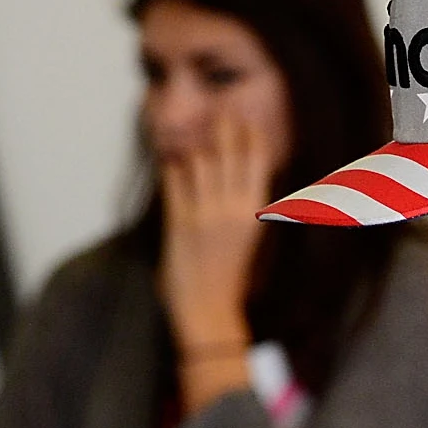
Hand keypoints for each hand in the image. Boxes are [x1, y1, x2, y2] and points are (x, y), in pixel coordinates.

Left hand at [160, 113, 277, 410]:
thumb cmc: (235, 288)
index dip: (252, 139)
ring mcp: (204, 214)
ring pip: (199, 162)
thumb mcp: (255, 249)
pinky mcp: (179, 223)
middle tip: (220, 111)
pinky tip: (168, 156)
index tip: (248, 121)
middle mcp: (231, 208)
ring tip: (191, 127)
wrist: (210, 315)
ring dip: (194, 144)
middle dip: (225, 130)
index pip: (258, 164)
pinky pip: (174, 183)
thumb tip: (259, 199)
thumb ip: (255, 219)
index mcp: (254, 214)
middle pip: (229, 155)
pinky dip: (171, 167)